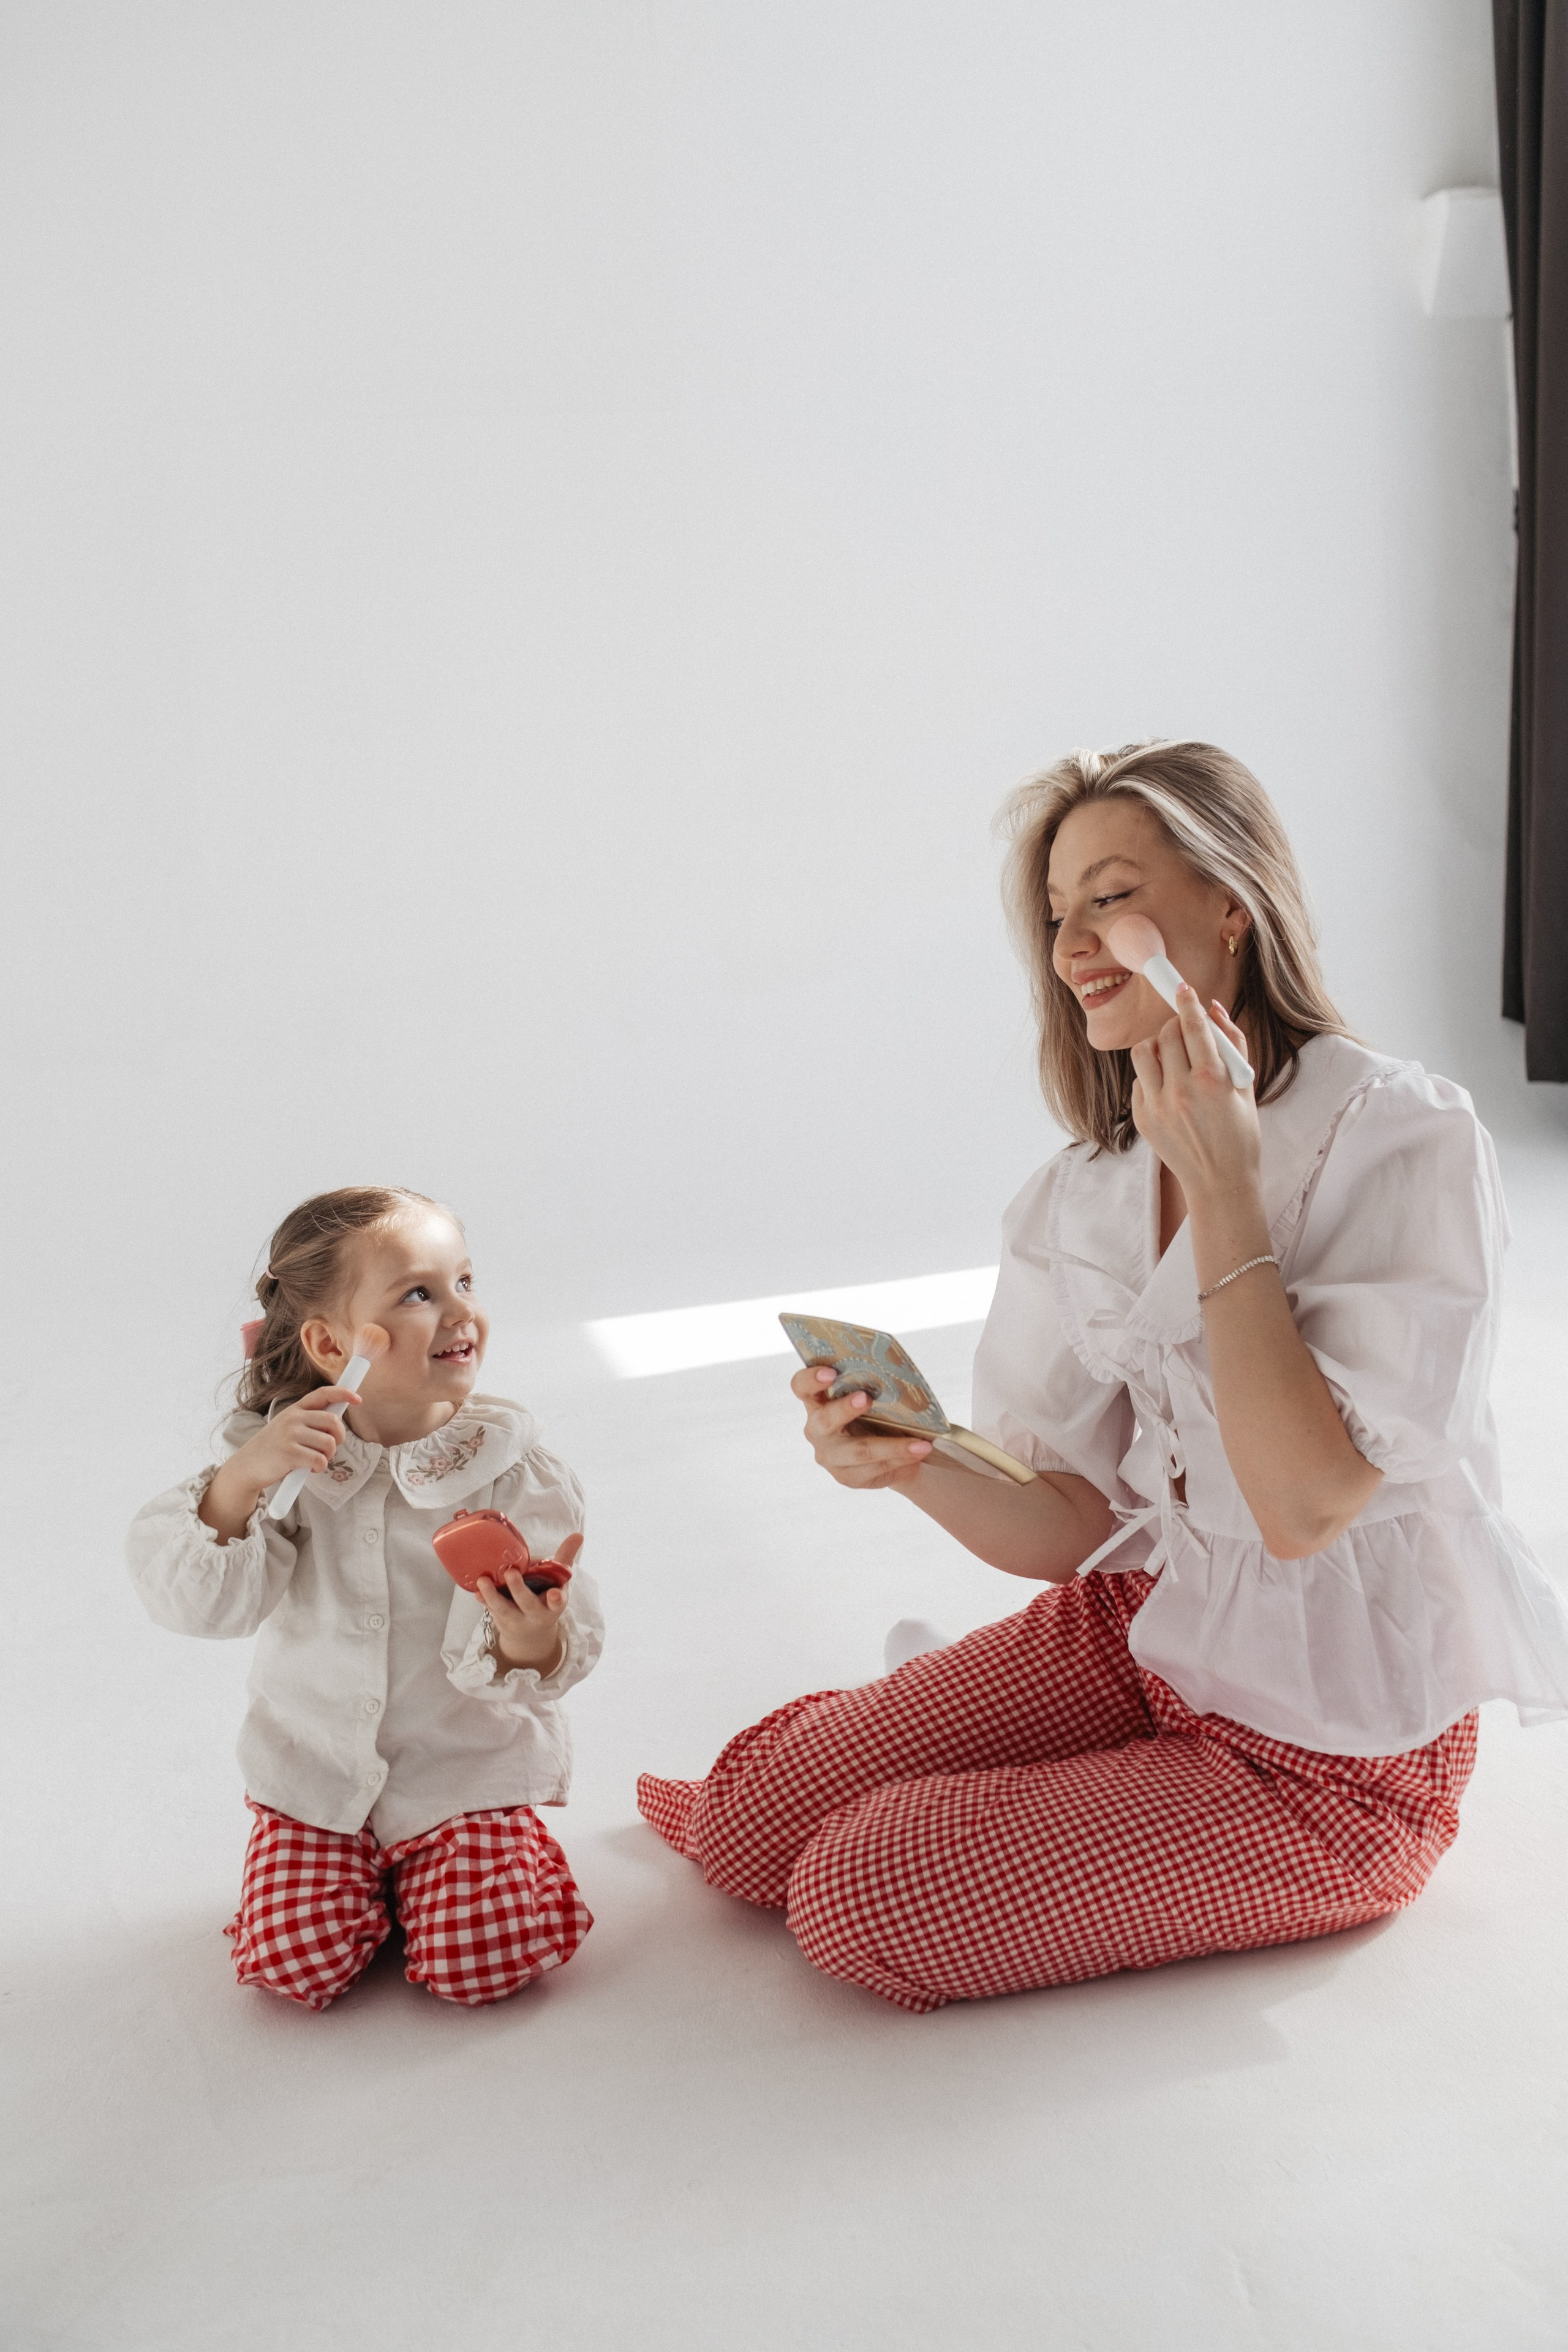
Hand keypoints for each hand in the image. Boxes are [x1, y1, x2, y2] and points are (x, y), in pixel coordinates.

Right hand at [199, 1384, 360, 1540]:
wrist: (247, 1466)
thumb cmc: (273, 1448)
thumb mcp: (288, 1427)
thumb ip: (309, 1422)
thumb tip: (337, 1420)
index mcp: (295, 1409)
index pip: (323, 1394)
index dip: (343, 1393)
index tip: (358, 1398)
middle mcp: (293, 1418)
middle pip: (333, 1420)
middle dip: (339, 1436)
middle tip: (331, 1446)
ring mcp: (291, 1435)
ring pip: (329, 1442)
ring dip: (328, 1455)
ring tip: (315, 1460)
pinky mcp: (290, 1454)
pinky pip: (320, 1460)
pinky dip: (320, 1467)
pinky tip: (309, 1469)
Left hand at [478, 1533, 582, 1673]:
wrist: (530, 1635)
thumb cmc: (546, 1599)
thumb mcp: (560, 1583)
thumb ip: (565, 1558)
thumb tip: (578, 1535)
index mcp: (553, 1604)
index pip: (557, 1603)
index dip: (556, 1599)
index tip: (555, 1594)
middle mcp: (535, 1613)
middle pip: (527, 1603)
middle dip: (519, 1589)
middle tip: (511, 1573)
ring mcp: (516, 1618)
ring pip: (504, 1609)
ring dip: (492, 1595)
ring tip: (483, 1580)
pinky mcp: (500, 1619)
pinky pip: (490, 1610)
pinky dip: (484, 1601)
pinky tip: (476, 1592)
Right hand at [792, 1363, 934, 1489]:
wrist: (888, 1453)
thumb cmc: (877, 1416)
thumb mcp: (873, 1399)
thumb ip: (874, 1388)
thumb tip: (902, 1380)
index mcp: (817, 1402)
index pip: (801, 1387)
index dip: (811, 1379)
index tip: (830, 1373)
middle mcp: (817, 1429)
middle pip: (825, 1421)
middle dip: (845, 1409)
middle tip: (866, 1398)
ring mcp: (829, 1456)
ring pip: (859, 1451)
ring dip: (892, 1446)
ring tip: (920, 1444)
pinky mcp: (847, 1477)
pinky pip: (875, 1468)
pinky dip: (900, 1459)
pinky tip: (919, 1453)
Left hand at [1129, 986, 1261, 1203]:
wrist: (1220, 1182)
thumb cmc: (1240, 1133)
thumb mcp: (1245, 1087)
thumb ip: (1232, 1043)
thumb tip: (1213, 1008)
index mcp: (1212, 1080)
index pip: (1193, 1026)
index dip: (1186, 1002)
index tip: (1182, 989)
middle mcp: (1181, 1090)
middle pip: (1166, 1035)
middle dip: (1175, 1025)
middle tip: (1184, 1030)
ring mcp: (1158, 1105)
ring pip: (1143, 1052)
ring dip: (1156, 1045)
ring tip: (1172, 1054)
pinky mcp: (1142, 1118)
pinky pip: (1139, 1079)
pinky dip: (1151, 1073)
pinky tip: (1168, 1084)